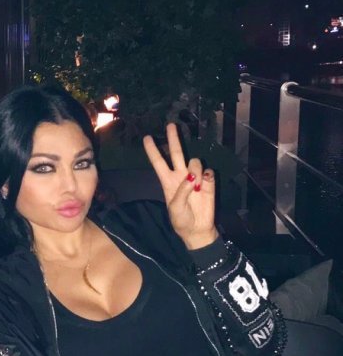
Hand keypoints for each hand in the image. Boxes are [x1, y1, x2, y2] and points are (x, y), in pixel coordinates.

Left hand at [143, 123, 218, 249]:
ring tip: (196, 189)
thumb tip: (192, 177)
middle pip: (175, 153)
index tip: (147, 138)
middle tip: (171, 125)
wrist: (198, 230)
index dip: (153, 150)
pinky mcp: (208, 182)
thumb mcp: (176, 208)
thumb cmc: (181, 220)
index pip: (158, 162)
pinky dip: (206, 177)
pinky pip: (208, 171)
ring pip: (194, 161)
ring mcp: (194, 178)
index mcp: (167, 181)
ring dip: (195, 171)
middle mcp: (180, 176)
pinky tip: (205, 186)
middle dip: (173, 138)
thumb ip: (182, 191)